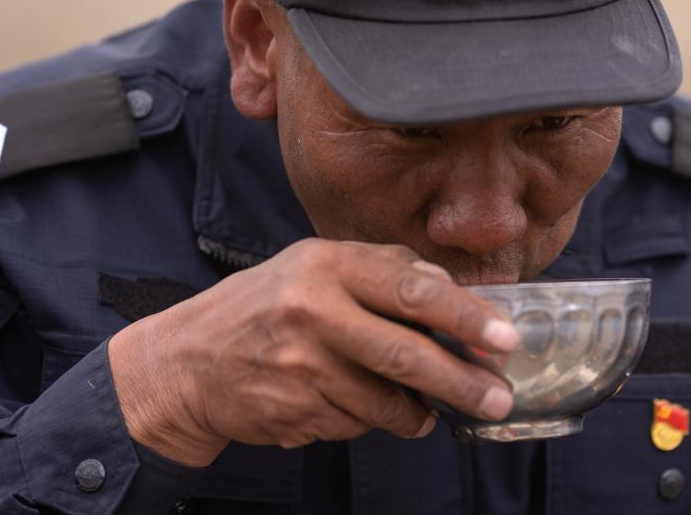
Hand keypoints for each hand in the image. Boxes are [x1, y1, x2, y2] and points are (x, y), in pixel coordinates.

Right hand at [108, 239, 518, 465]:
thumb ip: (384, 269)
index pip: (411, 288)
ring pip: (386, 401)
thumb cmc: (264, 305)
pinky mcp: (293, 412)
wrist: (186, 362)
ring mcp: (299, 368)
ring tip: (420, 404)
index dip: (465, 315)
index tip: (505, 338)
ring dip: (415, 409)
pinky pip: (356, 424)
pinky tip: (350, 401)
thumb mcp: (316, 266)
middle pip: (406, 354)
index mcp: (325, 266)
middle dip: (462, 381)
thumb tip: (450, 287)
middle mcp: (312, 312)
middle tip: (499, 398)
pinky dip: (370, 420)